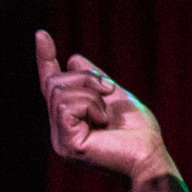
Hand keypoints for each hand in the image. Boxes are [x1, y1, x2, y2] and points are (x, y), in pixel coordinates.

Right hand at [35, 31, 180, 191]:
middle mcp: (60, 129)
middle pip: (55, 82)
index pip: (51, 85)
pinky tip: (102, 120)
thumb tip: (73, 58)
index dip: (45, 59)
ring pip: (60, 92)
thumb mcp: (115, 96)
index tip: (42, 34)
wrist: (150, 157)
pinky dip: (89, 106)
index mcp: (70, 119)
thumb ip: (93, 81)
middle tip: (108, 91)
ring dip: (90, 94)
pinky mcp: (67, 145)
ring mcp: (61, 139)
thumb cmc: (138, 133)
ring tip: (107, 113)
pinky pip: (66, 107)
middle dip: (84, 78)